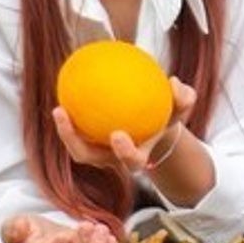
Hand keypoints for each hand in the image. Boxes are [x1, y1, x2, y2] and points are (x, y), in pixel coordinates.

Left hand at [52, 77, 196, 172]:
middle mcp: (113, 158)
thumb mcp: (181, 108)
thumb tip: (173, 82)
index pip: (132, 160)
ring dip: (65, 131)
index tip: (118, 135)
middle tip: (69, 119)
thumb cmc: (166, 116)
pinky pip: (77, 129)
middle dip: (76, 143)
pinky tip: (68, 91)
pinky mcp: (88, 140)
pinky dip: (71, 116)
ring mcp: (98, 151)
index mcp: (137, 156)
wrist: (154, 126)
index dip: (124, 152)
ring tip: (59, 109)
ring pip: (77, 147)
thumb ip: (183, 98)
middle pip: (90, 157)